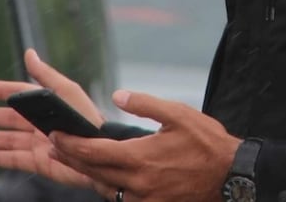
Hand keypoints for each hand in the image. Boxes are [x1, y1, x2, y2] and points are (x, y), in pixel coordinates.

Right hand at [0, 49, 102, 187]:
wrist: (98, 153)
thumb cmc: (86, 119)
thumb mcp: (65, 92)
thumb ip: (45, 75)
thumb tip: (29, 53)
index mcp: (47, 105)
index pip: (21, 96)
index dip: (4, 91)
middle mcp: (41, 124)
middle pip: (9, 120)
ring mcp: (38, 144)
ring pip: (6, 140)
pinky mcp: (39, 163)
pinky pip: (13, 159)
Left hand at [49, 89, 239, 201]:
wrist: (232, 176)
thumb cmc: (207, 142)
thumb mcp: (178, 114)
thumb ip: (145, 103)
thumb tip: (118, 95)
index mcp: (140, 157)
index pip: (94, 151)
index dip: (70, 143)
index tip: (54, 134)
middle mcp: (138, 182)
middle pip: (93, 171)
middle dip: (70, 157)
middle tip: (52, 146)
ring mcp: (144, 199)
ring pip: (105, 187)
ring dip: (86, 173)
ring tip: (72, 159)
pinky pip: (121, 198)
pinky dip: (108, 186)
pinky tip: (105, 176)